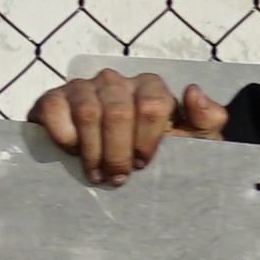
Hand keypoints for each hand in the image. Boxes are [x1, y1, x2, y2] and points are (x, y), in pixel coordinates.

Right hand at [30, 69, 222, 183]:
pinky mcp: (53, 98)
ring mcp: (83, 87)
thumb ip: (206, 119)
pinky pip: (55, 110)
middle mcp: (115, 81)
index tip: (143, 164)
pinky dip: (64, 135)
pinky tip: (72, 151)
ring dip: (93, 151)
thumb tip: (192, 91)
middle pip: (119, 112)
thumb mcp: (192, 139)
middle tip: (118, 178)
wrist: (109, 162)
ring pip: (89, 113)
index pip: (153, 105)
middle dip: (119, 152)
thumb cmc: (155, 151)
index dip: (148, 140)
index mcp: (150, 86)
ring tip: (96, 174)